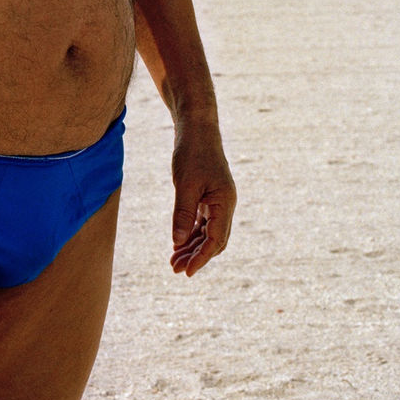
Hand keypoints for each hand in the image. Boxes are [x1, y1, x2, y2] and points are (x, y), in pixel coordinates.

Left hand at [169, 121, 235, 277]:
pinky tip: (178, 242)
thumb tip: (178, 242)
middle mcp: (225, 204)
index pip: (216, 240)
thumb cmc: (192, 152)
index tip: (186, 272)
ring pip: (208, 232)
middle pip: (214, 240)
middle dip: (196, 256)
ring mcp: (218, 200)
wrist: (196, 127)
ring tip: (173, 260)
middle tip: (175, 269)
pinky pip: (202, 221)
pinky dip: (191, 233)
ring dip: (192, 246)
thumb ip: (183, 213)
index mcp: (225, 202)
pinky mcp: (209, 196)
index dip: (201, 258)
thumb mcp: (185, 184)